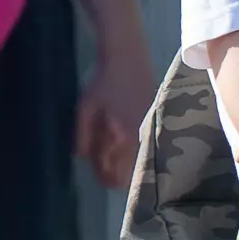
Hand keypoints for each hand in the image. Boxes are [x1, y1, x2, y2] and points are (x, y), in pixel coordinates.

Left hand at [74, 49, 153, 190]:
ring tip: (118, 166)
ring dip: (129, 166)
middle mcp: (140, 136)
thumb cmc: (104, 82)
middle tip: (108, 178)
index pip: (113, 169)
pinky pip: (148, 146)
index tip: (101, 182)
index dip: (105, 178)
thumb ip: (82, 136)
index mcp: (122, 135)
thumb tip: (81, 158)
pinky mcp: (157, 121)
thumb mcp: (85, 108)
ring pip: (141, 160)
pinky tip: (131, 151)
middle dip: (118, 176)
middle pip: (130, 170)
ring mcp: (151, 129)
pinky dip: (138, 154)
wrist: (129, 58)